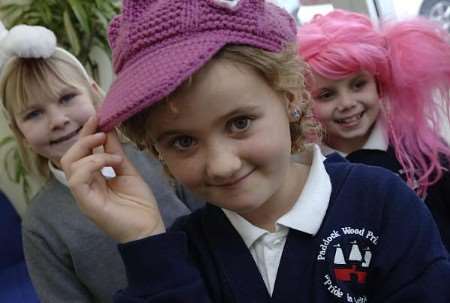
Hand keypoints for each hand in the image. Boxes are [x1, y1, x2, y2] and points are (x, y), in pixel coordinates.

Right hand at [61, 117, 164, 242]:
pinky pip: (77, 179)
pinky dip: (92, 165)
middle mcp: (85, 185)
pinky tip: (112, 163)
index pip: (81, 152)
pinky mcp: (86, 203)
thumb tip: (108, 130)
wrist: (149, 228)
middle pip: (70, 156)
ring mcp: (84, 195)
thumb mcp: (127, 171)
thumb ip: (115, 153)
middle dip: (84, 137)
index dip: (87, 133)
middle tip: (101, 127)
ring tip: (110, 147)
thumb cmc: (139, 204)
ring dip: (89, 149)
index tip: (98, 116)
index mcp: (93, 178)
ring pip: (69, 164)